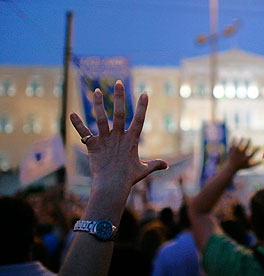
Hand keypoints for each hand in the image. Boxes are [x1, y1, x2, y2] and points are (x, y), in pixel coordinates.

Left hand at [70, 80, 167, 197]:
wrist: (112, 186)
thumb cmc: (128, 178)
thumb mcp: (143, 170)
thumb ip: (155, 165)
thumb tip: (167, 165)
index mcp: (131, 140)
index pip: (139, 120)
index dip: (142, 106)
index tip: (144, 93)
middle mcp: (118, 137)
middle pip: (120, 113)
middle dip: (119, 97)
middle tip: (118, 83)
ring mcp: (105, 140)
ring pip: (101, 118)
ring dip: (98, 103)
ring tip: (96, 90)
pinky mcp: (93, 146)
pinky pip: (84, 133)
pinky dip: (77, 124)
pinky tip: (71, 114)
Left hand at [227, 138, 259, 170]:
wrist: (231, 167)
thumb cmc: (241, 166)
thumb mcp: (249, 166)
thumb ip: (256, 163)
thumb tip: (263, 161)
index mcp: (247, 158)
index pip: (253, 153)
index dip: (257, 149)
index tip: (259, 146)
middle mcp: (242, 155)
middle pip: (246, 147)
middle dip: (249, 142)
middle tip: (250, 138)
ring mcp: (237, 152)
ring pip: (240, 144)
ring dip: (242, 140)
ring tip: (244, 137)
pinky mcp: (232, 151)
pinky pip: (234, 144)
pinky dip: (234, 140)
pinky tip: (234, 137)